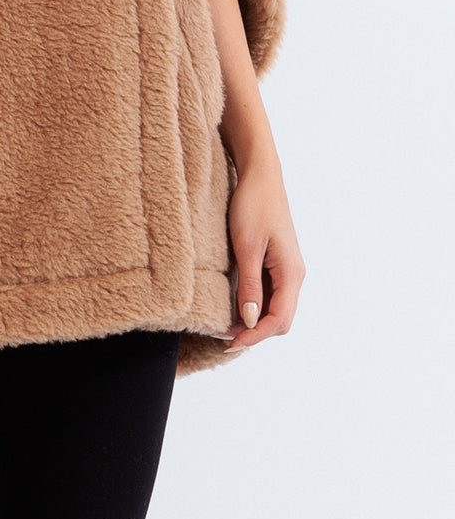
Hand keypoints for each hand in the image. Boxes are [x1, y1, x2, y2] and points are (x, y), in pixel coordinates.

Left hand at [221, 161, 305, 350]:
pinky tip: (236, 305)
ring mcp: (288, 268)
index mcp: (291, 273)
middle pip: (280, 319)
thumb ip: (250, 285)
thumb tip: (250, 321)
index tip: (230, 343)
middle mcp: (294, 274)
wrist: (260, 175)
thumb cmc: (253, 205)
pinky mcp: (278, 261)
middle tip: (224, 336)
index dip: (255, 335)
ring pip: (276, 307)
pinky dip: (255, 305)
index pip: (279, 319)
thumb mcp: (246, 246)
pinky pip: (271, 293)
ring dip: (254, 320)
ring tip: (226, 324)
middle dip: (255, 332)